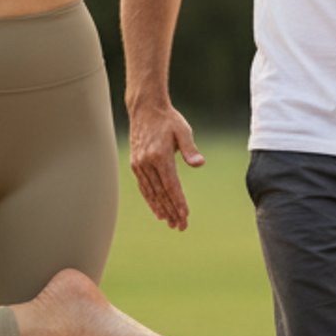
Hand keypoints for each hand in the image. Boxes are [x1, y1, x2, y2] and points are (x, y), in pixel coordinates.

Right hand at [128, 98, 203, 230]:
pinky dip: (151, 200)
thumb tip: (200, 164)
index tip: (185, 215)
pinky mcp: (135, 164)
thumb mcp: (183, 131)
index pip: (171, 185)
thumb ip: (190, 149)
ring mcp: (139, 165)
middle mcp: (146, 163)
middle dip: (171, 211)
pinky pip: (144, 187)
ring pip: (151, 193)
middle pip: (161, 193)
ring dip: (161, 209)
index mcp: (159, 155)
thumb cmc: (168, 120)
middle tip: (181, 226)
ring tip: (171, 223)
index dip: (178, 202)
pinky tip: (158, 210)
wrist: (146, 109)